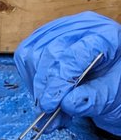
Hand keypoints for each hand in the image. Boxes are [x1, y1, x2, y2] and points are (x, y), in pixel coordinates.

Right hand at [14, 12, 120, 134]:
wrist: (115, 78)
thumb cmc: (119, 85)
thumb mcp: (115, 97)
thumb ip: (94, 99)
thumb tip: (66, 104)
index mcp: (105, 36)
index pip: (73, 55)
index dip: (58, 81)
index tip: (50, 105)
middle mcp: (80, 27)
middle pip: (49, 52)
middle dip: (44, 86)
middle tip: (46, 113)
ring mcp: (61, 30)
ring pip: (33, 53)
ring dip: (36, 85)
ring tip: (49, 110)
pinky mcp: (46, 37)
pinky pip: (27, 55)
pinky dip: (31, 78)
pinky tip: (44, 95)